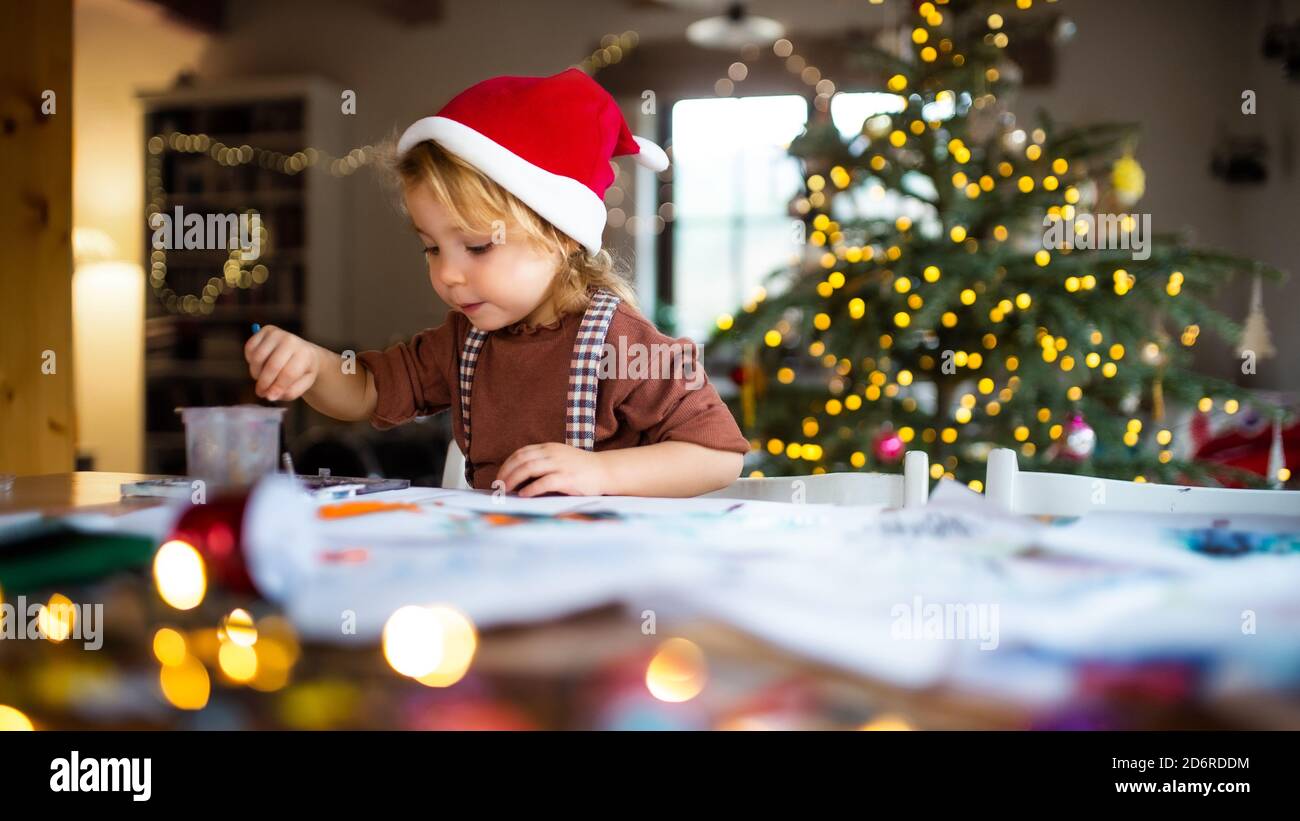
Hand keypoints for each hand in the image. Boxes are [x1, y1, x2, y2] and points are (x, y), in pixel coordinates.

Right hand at [244, 325, 320, 401]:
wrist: (304, 351)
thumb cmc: (302, 370)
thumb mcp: (303, 384)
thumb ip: (290, 392)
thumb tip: (269, 396)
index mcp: (305, 354)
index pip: (288, 373)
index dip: (277, 387)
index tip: (270, 397)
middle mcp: (291, 340)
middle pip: (272, 366)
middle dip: (264, 383)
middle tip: (260, 393)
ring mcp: (278, 333)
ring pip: (257, 358)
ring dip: (256, 373)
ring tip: (262, 379)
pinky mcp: (266, 330)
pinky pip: (250, 348)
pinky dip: (251, 361)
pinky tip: (260, 365)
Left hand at [496, 442, 610, 496]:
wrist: (605, 471)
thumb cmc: (581, 468)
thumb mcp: (560, 458)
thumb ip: (542, 463)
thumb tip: (519, 477)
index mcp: (549, 448)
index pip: (521, 453)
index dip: (507, 465)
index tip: (500, 477)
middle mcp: (552, 453)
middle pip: (521, 460)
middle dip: (506, 473)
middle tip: (499, 487)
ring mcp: (560, 464)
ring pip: (529, 469)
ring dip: (514, 480)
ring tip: (507, 491)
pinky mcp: (567, 478)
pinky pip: (544, 482)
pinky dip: (531, 488)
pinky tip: (524, 495)